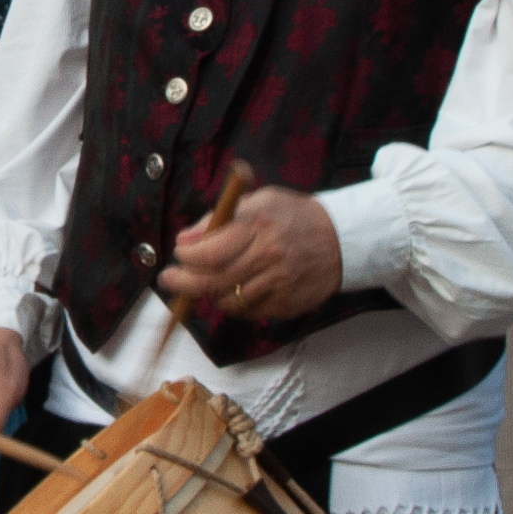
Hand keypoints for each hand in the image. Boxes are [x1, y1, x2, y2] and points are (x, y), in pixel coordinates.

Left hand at [155, 186, 343, 324]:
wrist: (343, 240)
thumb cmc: (295, 217)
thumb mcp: (260, 202)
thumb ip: (220, 219)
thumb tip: (185, 238)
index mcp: (260, 226)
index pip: (211, 252)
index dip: (187, 257)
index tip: (178, 253)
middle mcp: (269, 257)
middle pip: (214, 281)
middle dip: (184, 282)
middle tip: (169, 280)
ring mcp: (279, 285)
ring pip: (228, 300)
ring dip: (207, 294)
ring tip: (201, 283)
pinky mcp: (287, 305)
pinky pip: (248, 311)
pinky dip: (231, 303)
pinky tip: (229, 291)